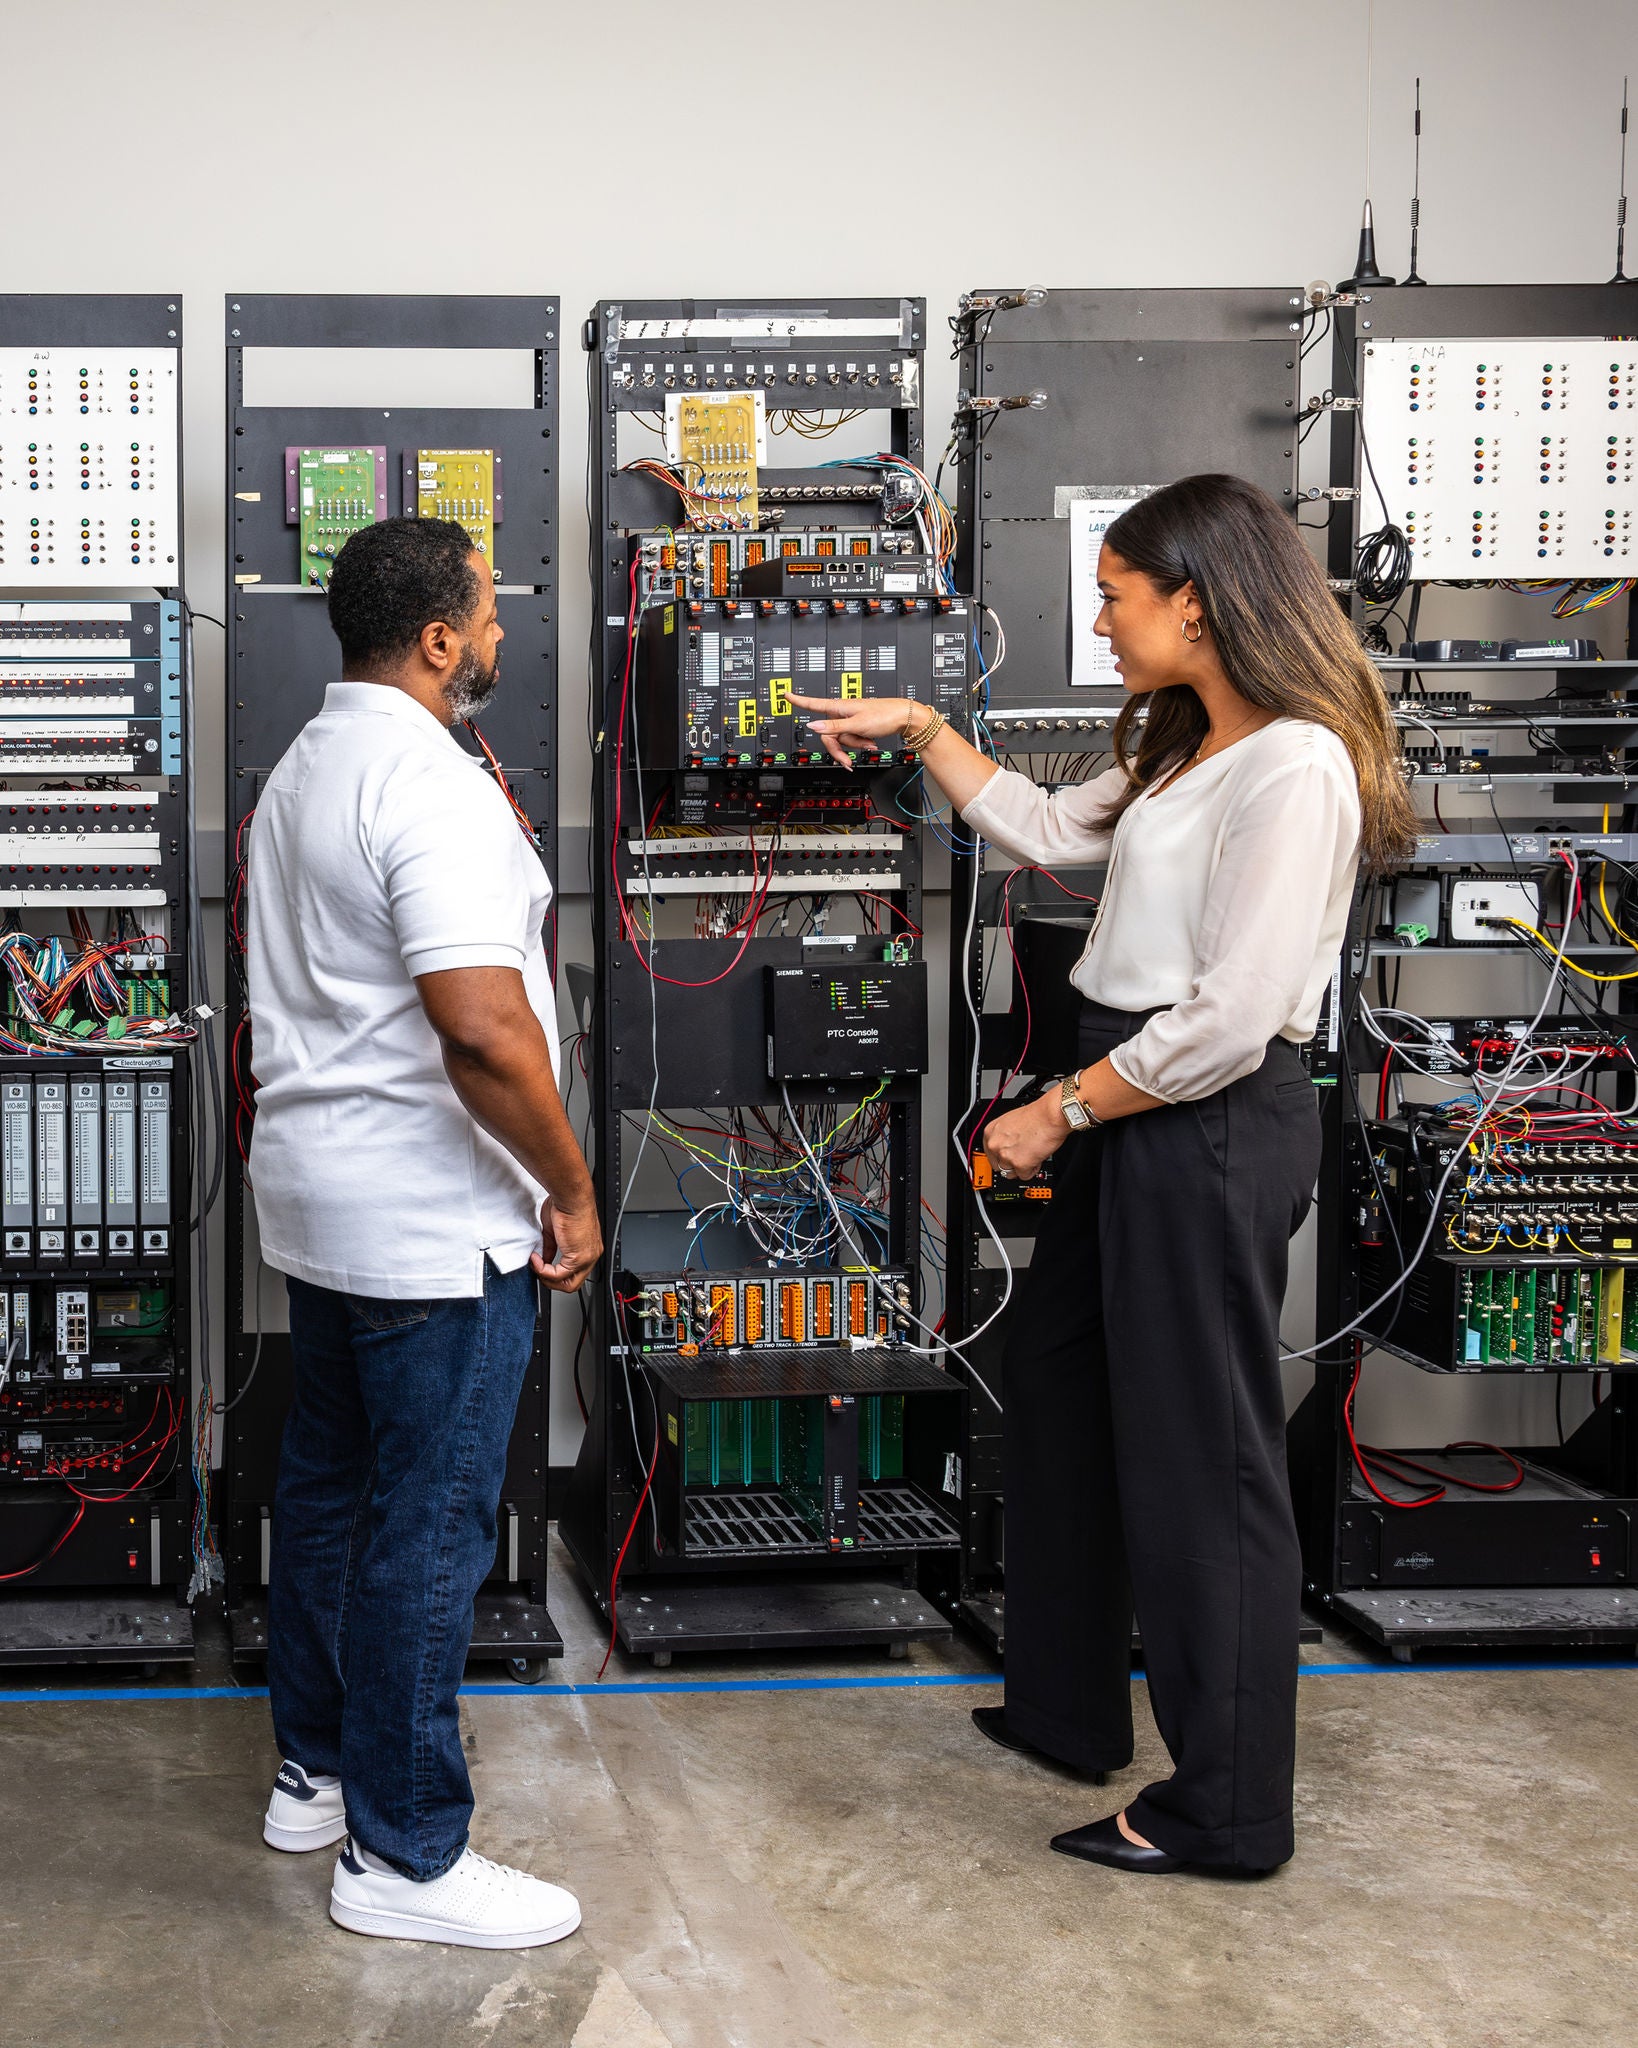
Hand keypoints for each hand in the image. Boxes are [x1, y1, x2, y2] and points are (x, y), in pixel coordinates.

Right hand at [532, 1195, 602, 1292]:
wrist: (571, 1198)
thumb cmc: (566, 1206)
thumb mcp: (555, 1232)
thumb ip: (552, 1248)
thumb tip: (544, 1259)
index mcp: (588, 1248)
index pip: (574, 1273)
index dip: (556, 1274)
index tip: (542, 1266)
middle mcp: (591, 1255)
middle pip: (573, 1284)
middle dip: (552, 1282)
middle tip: (539, 1273)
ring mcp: (587, 1259)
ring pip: (568, 1284)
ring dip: (547, 1278)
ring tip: (536, 1264)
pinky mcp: (578, 1258)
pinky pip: (559, 1275)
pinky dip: (544, 1271)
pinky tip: (537, 1260)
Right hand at [788, 693, 915, 768]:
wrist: (904, 718)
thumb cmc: (884, 715)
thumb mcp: (856, 724)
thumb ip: (833, 727)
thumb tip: (812, 725)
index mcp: (838, 707)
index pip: (813, 704)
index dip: (799, 700)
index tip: (785, 694)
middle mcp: (841, 713)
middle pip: (828, 735)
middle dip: (840, 748)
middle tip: (847, 760)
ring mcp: (849, 720)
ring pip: (841, 739)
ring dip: (854, 745)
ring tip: (868, 742)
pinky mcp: (857, 726)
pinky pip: (851, 740)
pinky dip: (860, 744)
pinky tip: (870, 742)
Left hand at [981, 1091, 1069, 1182]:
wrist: (1051, 1115)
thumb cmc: (1038, 1115)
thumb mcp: (1011, 1121)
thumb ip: (1005, 1136)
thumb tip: (1007, 1146)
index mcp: (990, 1132)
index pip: (990, 1154)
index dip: (1002, 1157)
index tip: (1009, 1157)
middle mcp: (995, 1144)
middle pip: (999, 1166)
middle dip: (1012, 1164)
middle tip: (1024, 1154)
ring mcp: (1006, 1155)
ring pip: (1011, 1173)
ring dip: (1022, 1167)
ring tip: (1032, 1154)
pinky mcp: (1020, 1164)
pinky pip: (1025, 1176)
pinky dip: (1033, 1169)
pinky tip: (1037, 1157)